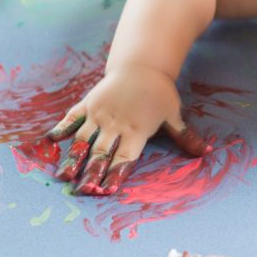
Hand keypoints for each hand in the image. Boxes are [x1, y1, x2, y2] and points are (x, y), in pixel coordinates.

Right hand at [45, 63, 211, 195]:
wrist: (142, 64)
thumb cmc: (160, 93)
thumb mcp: (174, 115)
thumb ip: (185, 137)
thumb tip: (207, 152)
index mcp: (136, 130)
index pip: (124, 158)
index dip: (115, 175)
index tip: (106, 191)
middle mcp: (115, 124)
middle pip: (100, 154)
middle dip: (91, 174)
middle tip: (81, 192)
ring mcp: (99, 114)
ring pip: (83, 140)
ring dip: (73, 159)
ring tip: (63, 177)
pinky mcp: (88, 104)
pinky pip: (72, 118)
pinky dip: (60, 130)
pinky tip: (48, 142)